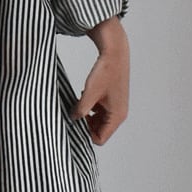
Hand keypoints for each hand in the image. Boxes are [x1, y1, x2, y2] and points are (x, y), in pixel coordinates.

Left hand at [73, 20, 130, 145]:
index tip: (74, 123)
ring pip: (97, 121)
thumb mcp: (89, 94)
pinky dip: (89, 106)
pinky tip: (83, 95)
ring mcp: (115, 107)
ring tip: (78, 103)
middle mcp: (118, 114)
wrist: (115, 52)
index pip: (99, 139)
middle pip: (99, 131)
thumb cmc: (106, 71)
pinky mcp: (111, 99)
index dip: (85, 134)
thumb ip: (80, 111)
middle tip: (73, 114)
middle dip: (85, 125)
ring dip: (86, 115)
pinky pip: (98, 110)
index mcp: (117, 116)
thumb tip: (72, 119)